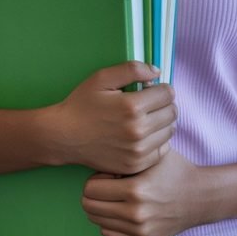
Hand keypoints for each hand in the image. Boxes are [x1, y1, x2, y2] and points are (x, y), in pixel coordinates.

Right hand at [51, 62, 175, 174]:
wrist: (64, 136)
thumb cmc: (82, 104)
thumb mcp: (102, 78)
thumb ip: (132, 70)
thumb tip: (157, 71)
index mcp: (132, 106)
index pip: (168, 94)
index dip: (161, 88)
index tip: (151, 89)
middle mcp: (138, 131)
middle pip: (172, 113)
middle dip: (164, 104)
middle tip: (149, 103)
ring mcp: (137, 151)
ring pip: (170, 131)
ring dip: (163, 122)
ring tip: (146, 118)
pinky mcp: (135, 165)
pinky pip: (162, 151)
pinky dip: (157, 141)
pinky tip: (143, 135)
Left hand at [82, 149, 203, 235]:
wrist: (199, 197)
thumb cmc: (174, 170)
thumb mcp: (152, 154)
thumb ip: (126, 156)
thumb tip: (100, 156)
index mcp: (136, 190)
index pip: (91, 189)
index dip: (96, 177)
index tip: (109, 173)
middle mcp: (135, 213)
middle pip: (89, 207)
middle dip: (94, 193)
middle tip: (107, 185)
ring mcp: (139, 230)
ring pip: (97, 221)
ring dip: (101, 207)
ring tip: (116, 197)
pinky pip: (108, 234)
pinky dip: (110, 222)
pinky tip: (122, 210)